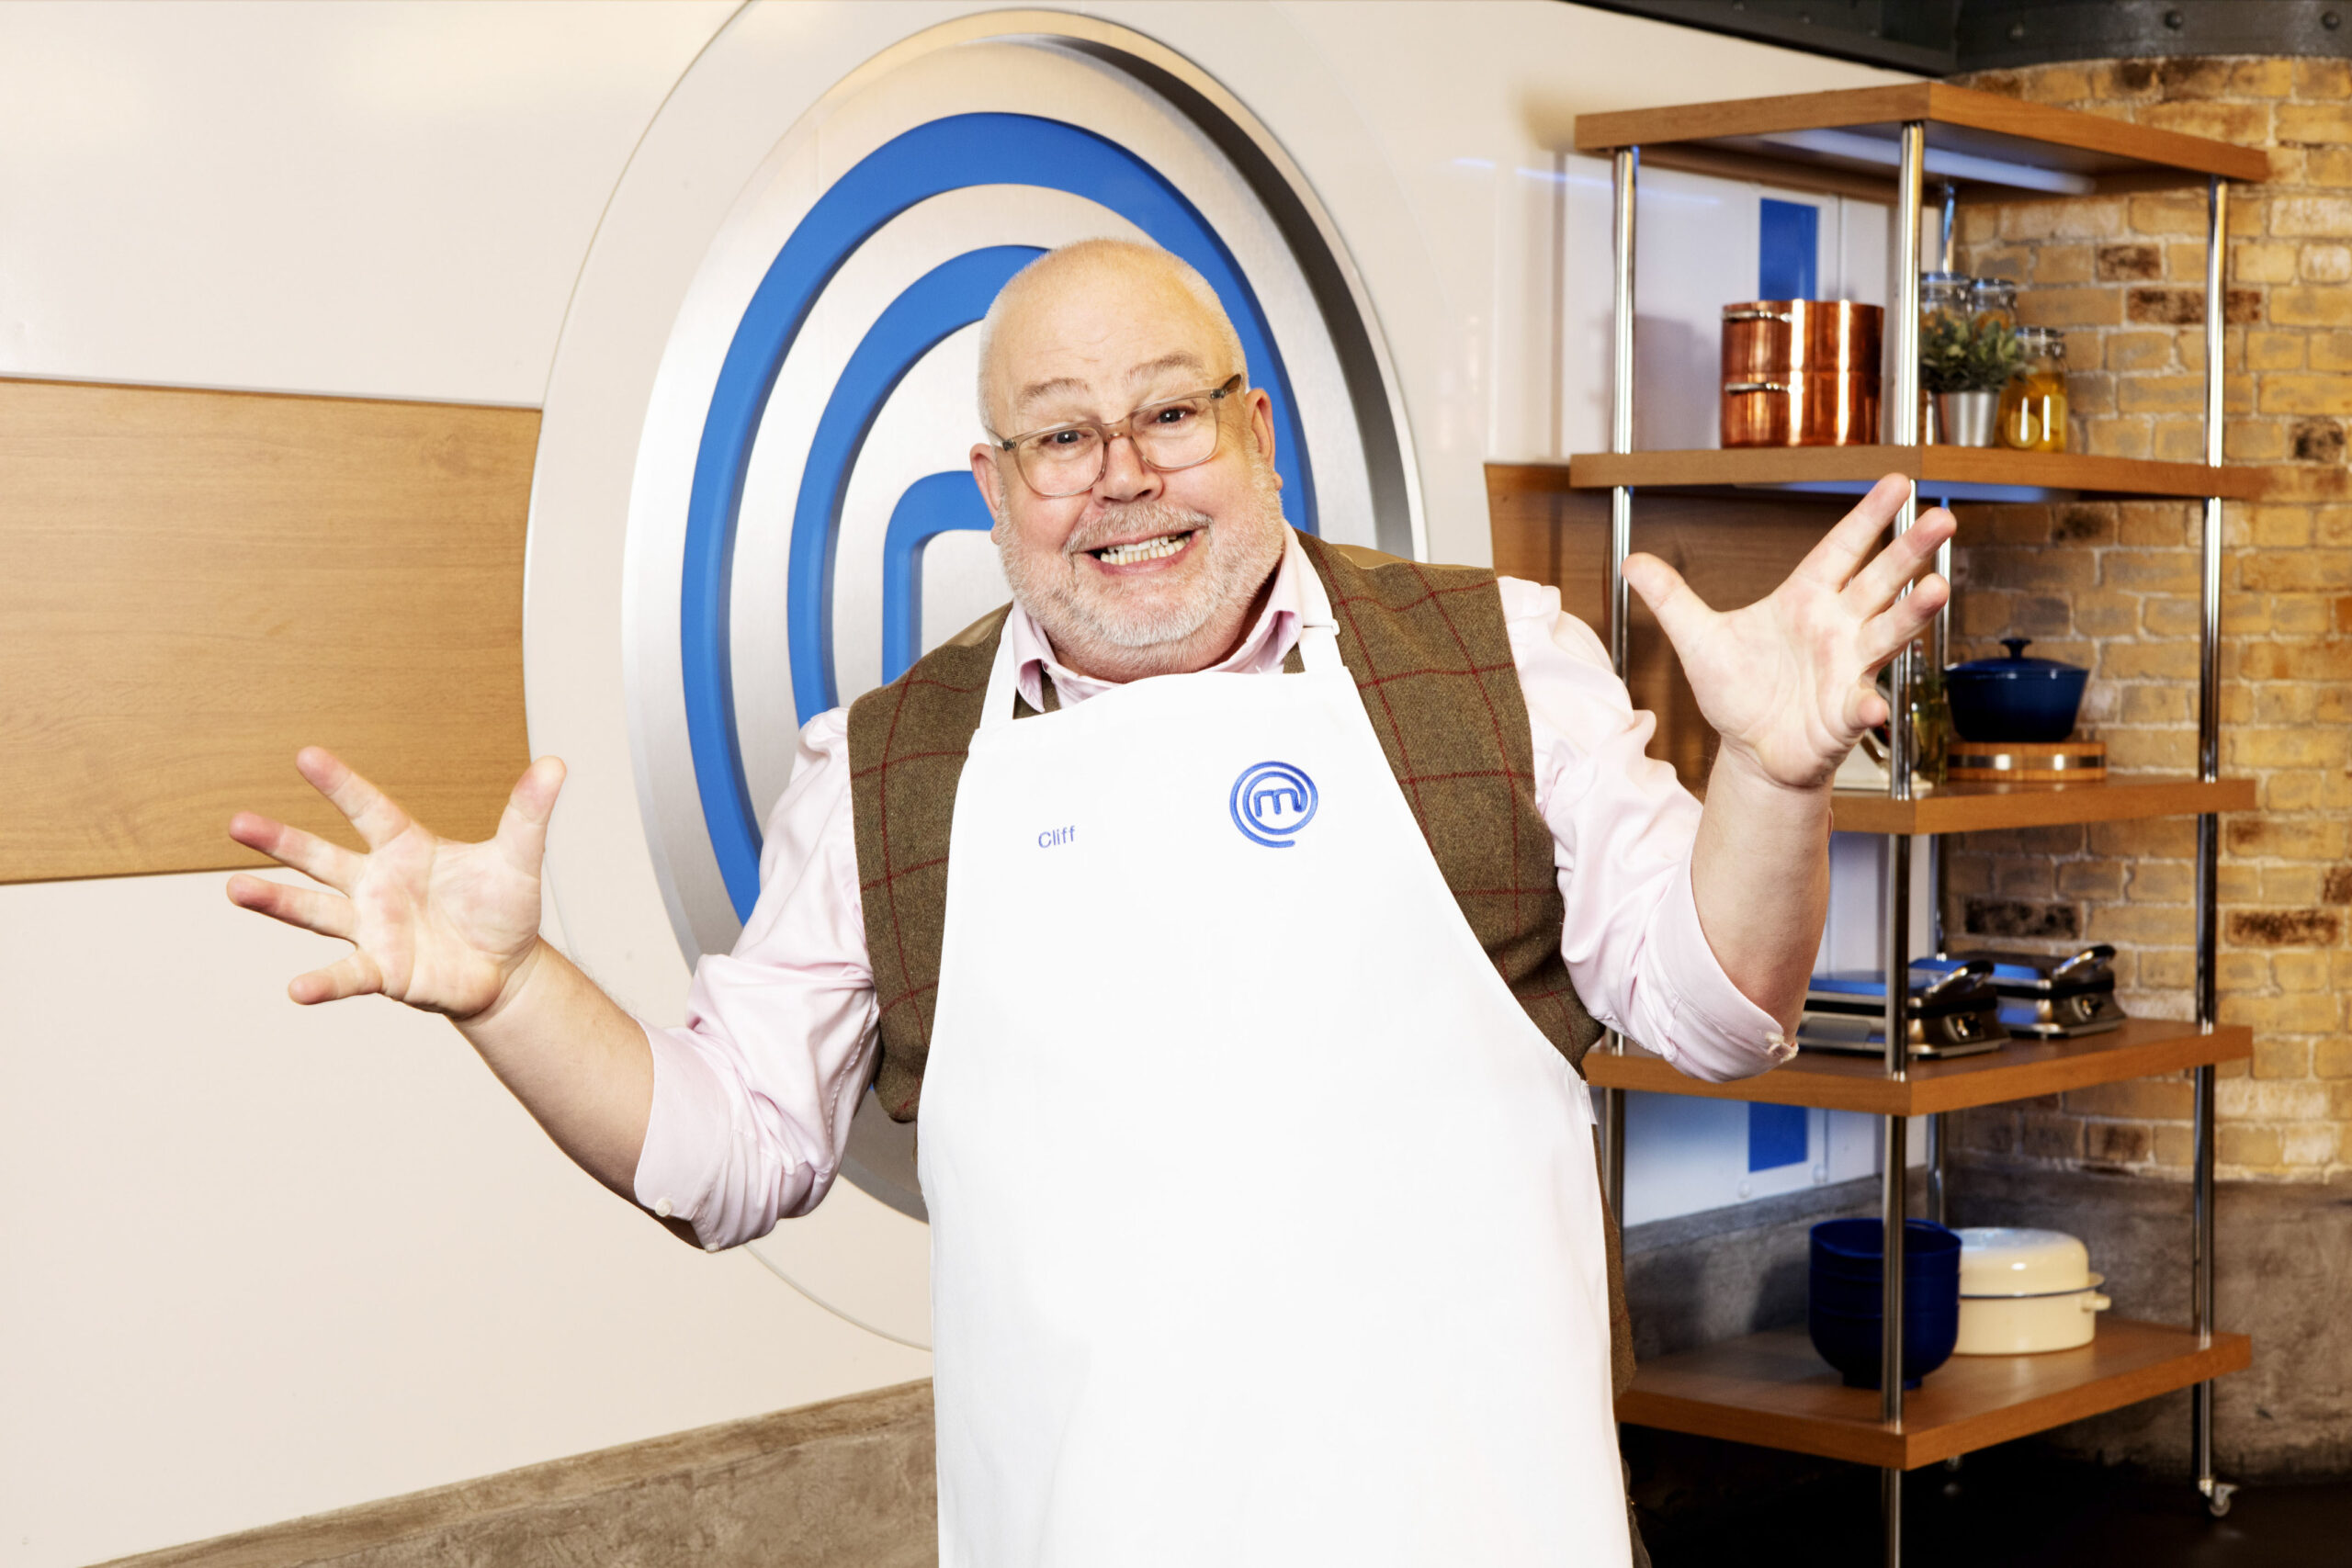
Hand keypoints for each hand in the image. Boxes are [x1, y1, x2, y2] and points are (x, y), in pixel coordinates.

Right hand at [226, 747, 565, 1017]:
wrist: (507, 970)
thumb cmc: (504, 909)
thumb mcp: (518, 859)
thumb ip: (528, 814)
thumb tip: (556, 765)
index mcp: (407, 849)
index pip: (369, 810)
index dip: (340, 785)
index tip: (305, 755)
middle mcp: (378, 885)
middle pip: (322, 858)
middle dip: (281, 842)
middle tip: (237, 822)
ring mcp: (373, 927)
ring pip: (316, 911)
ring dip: (277, 902)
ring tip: (236, 890)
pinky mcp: (382, 969)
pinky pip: (347, 974)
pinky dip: (324, 983)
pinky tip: (297, 989)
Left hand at [1623, 473, 1953, 791]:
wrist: (1750, 749)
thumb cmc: (1738, 691)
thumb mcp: (1697, 639)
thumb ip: (1671, 598)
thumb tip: (1632, 560)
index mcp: (1805, 600)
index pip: (1841, 549)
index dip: (1867, 518)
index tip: (1899, 482)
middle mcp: (1837, 628)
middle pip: (1879, 581)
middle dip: (1910, 551)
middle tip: (1943, 518)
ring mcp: (1847, 669)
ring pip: (1888, 634)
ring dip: (1913, 614)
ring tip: (1939, 589)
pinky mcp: (1844, 714)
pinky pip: (1861, 706)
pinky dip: (1868, 706)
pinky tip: (1872, 705)